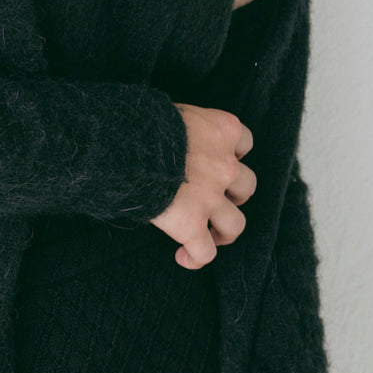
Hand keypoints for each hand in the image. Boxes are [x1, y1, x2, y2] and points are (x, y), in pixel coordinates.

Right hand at [149, 102, 256, 268]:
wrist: (126, 145)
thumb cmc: (141, 123)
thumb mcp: (171, 114)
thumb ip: (184, 129)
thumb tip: (169, 140)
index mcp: (221, 131)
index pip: (244, 144)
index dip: (233, 155)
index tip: (220, 161)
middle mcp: (224, 165)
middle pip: (246, 186)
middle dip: (234, 196)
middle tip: (216, 200)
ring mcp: (210, 197)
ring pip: (235, 224)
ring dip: (224, 231)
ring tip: (209, 235)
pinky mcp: (191, 223)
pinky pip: (204, 252)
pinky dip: (196, 258)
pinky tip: (183, 257)